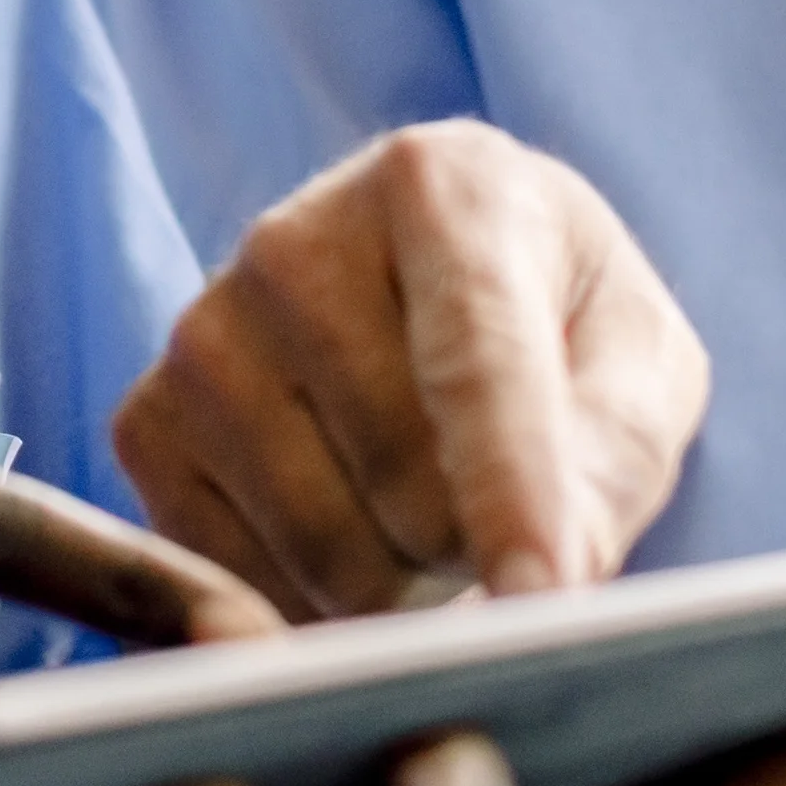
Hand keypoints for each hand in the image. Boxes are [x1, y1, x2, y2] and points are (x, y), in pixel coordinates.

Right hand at [117, 122, 708, 617]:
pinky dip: (308, 599)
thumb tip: (541, 583)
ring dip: (398, 583)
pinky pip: (234, 574)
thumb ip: (613, 455)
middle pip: (404, 483)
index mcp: (443, 186)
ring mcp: (204, 329)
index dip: (514, 493)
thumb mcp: (638, 362)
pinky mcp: (146, 417)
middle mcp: (295, 240)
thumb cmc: (556, 321)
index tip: (541, 597)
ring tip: (422, 509)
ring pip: (320, 547)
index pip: (477, 365)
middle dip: (473, 543)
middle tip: (496, 504)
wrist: (424, 284)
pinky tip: (345, 530)